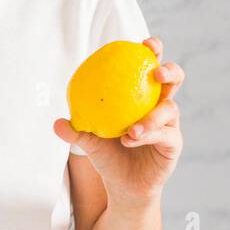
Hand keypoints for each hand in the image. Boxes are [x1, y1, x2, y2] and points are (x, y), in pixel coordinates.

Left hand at [53, 36, 185, 205]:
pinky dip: (147, 135)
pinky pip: (165, 135)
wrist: (122, 186)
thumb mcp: (88, 140)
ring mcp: (169, 125)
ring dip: (151, 116)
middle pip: (173, 81)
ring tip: (131, 128)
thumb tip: (56, 122)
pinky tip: (130, 139)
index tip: (144, 43)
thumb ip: (76, 130)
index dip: (152, 52)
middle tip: (156, 73)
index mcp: (140, 96)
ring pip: (170, 109)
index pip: (147, 68)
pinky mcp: (173, 144)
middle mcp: (159, 106)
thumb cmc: (107, 155)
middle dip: (169, 71)